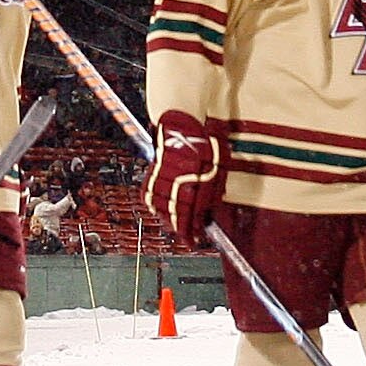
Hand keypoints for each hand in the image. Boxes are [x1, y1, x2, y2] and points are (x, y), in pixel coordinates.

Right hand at [147, 111, 226, 245]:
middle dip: (181, 228)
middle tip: (186, 237)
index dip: (192, 230)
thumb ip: (212, 190)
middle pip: (175, 213)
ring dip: (168, 219)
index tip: (195, 240)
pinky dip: (154, 206)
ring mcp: (162, 177)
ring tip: (175, 227)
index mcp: (193, 180)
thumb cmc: (202, 143)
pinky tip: (160, 211)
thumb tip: (210, 211)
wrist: (181, 124)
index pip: (191, 214)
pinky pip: (149, 195)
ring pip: (161, 206)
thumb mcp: (217, 167)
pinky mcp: (153, 172)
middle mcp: (176, 180)